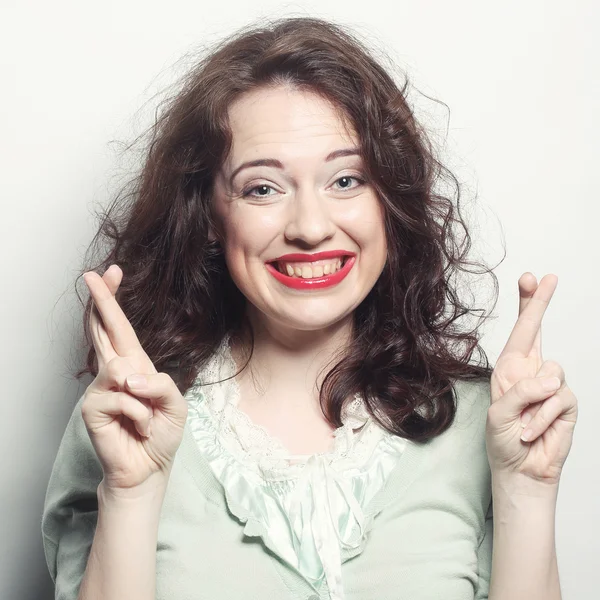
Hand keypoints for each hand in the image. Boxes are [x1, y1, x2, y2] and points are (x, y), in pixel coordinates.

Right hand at [81, 264, 187, 492]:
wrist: (150, 467)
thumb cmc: (161, 433)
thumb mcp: (174, 403)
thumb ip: (158, 384)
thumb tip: (127, 377)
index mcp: (136, 365)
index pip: (121, 328)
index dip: (113, 301)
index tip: (110, 272)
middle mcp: (116, 372)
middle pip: (103, 330)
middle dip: (102, 302)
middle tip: (92, 274)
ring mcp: (102, 388)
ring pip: (121, 369)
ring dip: (145, 399)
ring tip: (146, 418)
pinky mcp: (92, 407)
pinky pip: (122, 398)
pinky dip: (140, 415)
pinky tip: (136, 428)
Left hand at [486, 273, 577, 485]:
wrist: (521, 471)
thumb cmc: (503, 441)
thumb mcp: (498, 414)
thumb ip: (520, 392)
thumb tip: (551, 379)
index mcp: (510, 369)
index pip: (520, 332)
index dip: (527, 305)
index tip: (531, 278)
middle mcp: (530, 372)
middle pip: (539, 331)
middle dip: (540, 303)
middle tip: (547, 277)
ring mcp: (551, 386)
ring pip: (550, 373)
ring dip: (531, 403)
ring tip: (522, 423)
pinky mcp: (566, 404)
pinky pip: (558, 399)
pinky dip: (541, 418)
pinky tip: (532, 431)